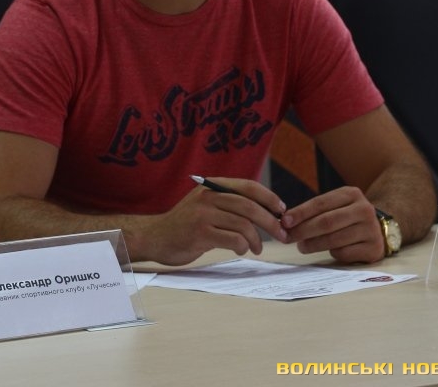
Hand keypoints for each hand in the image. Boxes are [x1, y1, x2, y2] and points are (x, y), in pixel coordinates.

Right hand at [142, 177, 285, 264]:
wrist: (155, 237)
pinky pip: (232, 239)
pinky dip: (243, 246)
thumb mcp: (205, 204)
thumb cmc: (185, 224)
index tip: (281, 210)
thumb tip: (263, 210)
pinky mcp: (200, 233)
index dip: (268, 197)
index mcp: (212, 186)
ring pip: (243, 224)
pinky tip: (241, 250)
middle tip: (282, 234)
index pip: (248, 186)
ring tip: (257, 248)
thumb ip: (227, 202)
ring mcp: (203, 215)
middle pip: (249, 206)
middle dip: (270, 221)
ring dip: (257, 239)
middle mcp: (209, 197)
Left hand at [279, 186, 384, 263]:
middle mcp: (364, 209)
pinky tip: (329, 251)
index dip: (301, 213)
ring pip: (334, 240)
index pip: (321, 203)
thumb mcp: (336, 206)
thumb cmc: (348, 217)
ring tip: (301, 246)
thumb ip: (316, 212)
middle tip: (288, 237)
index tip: (285, 222)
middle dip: (303, 230)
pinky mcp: (373, 249)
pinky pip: (344, 253)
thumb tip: (287, 222)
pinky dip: (332, 253)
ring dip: (313, 245)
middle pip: (326, 222)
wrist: (379, 229)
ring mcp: (371, 230)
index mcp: (351, 194)